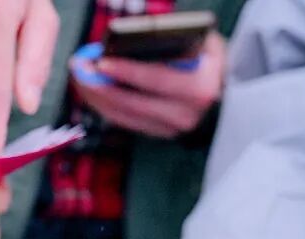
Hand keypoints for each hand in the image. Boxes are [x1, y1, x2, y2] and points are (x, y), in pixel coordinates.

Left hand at [76, 31, 225, 138]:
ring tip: (80, 77)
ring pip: (124, 116)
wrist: (224, 92)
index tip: (101, 62)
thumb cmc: (208, 60)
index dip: (126, 71)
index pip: (156, 80)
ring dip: (97, 98)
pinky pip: (125, 122)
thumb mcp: (203, 42)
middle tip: (79, 69)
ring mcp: (172, 129)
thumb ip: (177, 40)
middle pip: (133, 102)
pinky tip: (92, 92)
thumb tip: (134, 38)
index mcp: (199, 88)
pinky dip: (105, 107)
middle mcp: (186, 114)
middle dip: (101, 85)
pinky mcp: (160, 135)